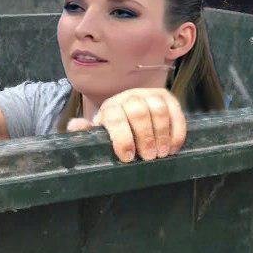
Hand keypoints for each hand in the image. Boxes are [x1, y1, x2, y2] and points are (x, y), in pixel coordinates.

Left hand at [67, 88, 186, 162]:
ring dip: (162, 133)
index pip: (116, 117)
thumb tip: (75, 126)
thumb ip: (86, 131)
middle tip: (149, 157)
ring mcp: (150, 95)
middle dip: (145, 137)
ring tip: (162, 154)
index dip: (122, 138)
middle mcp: (130, 96)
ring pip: (158, 110)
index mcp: (111, 106)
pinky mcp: (167, 97)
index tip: (128, 157)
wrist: (129, 112)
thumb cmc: (114, 129)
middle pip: (139, 112)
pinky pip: (176, 110)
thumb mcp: (99, 132)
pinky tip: (175, 147)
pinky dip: (177, 130)